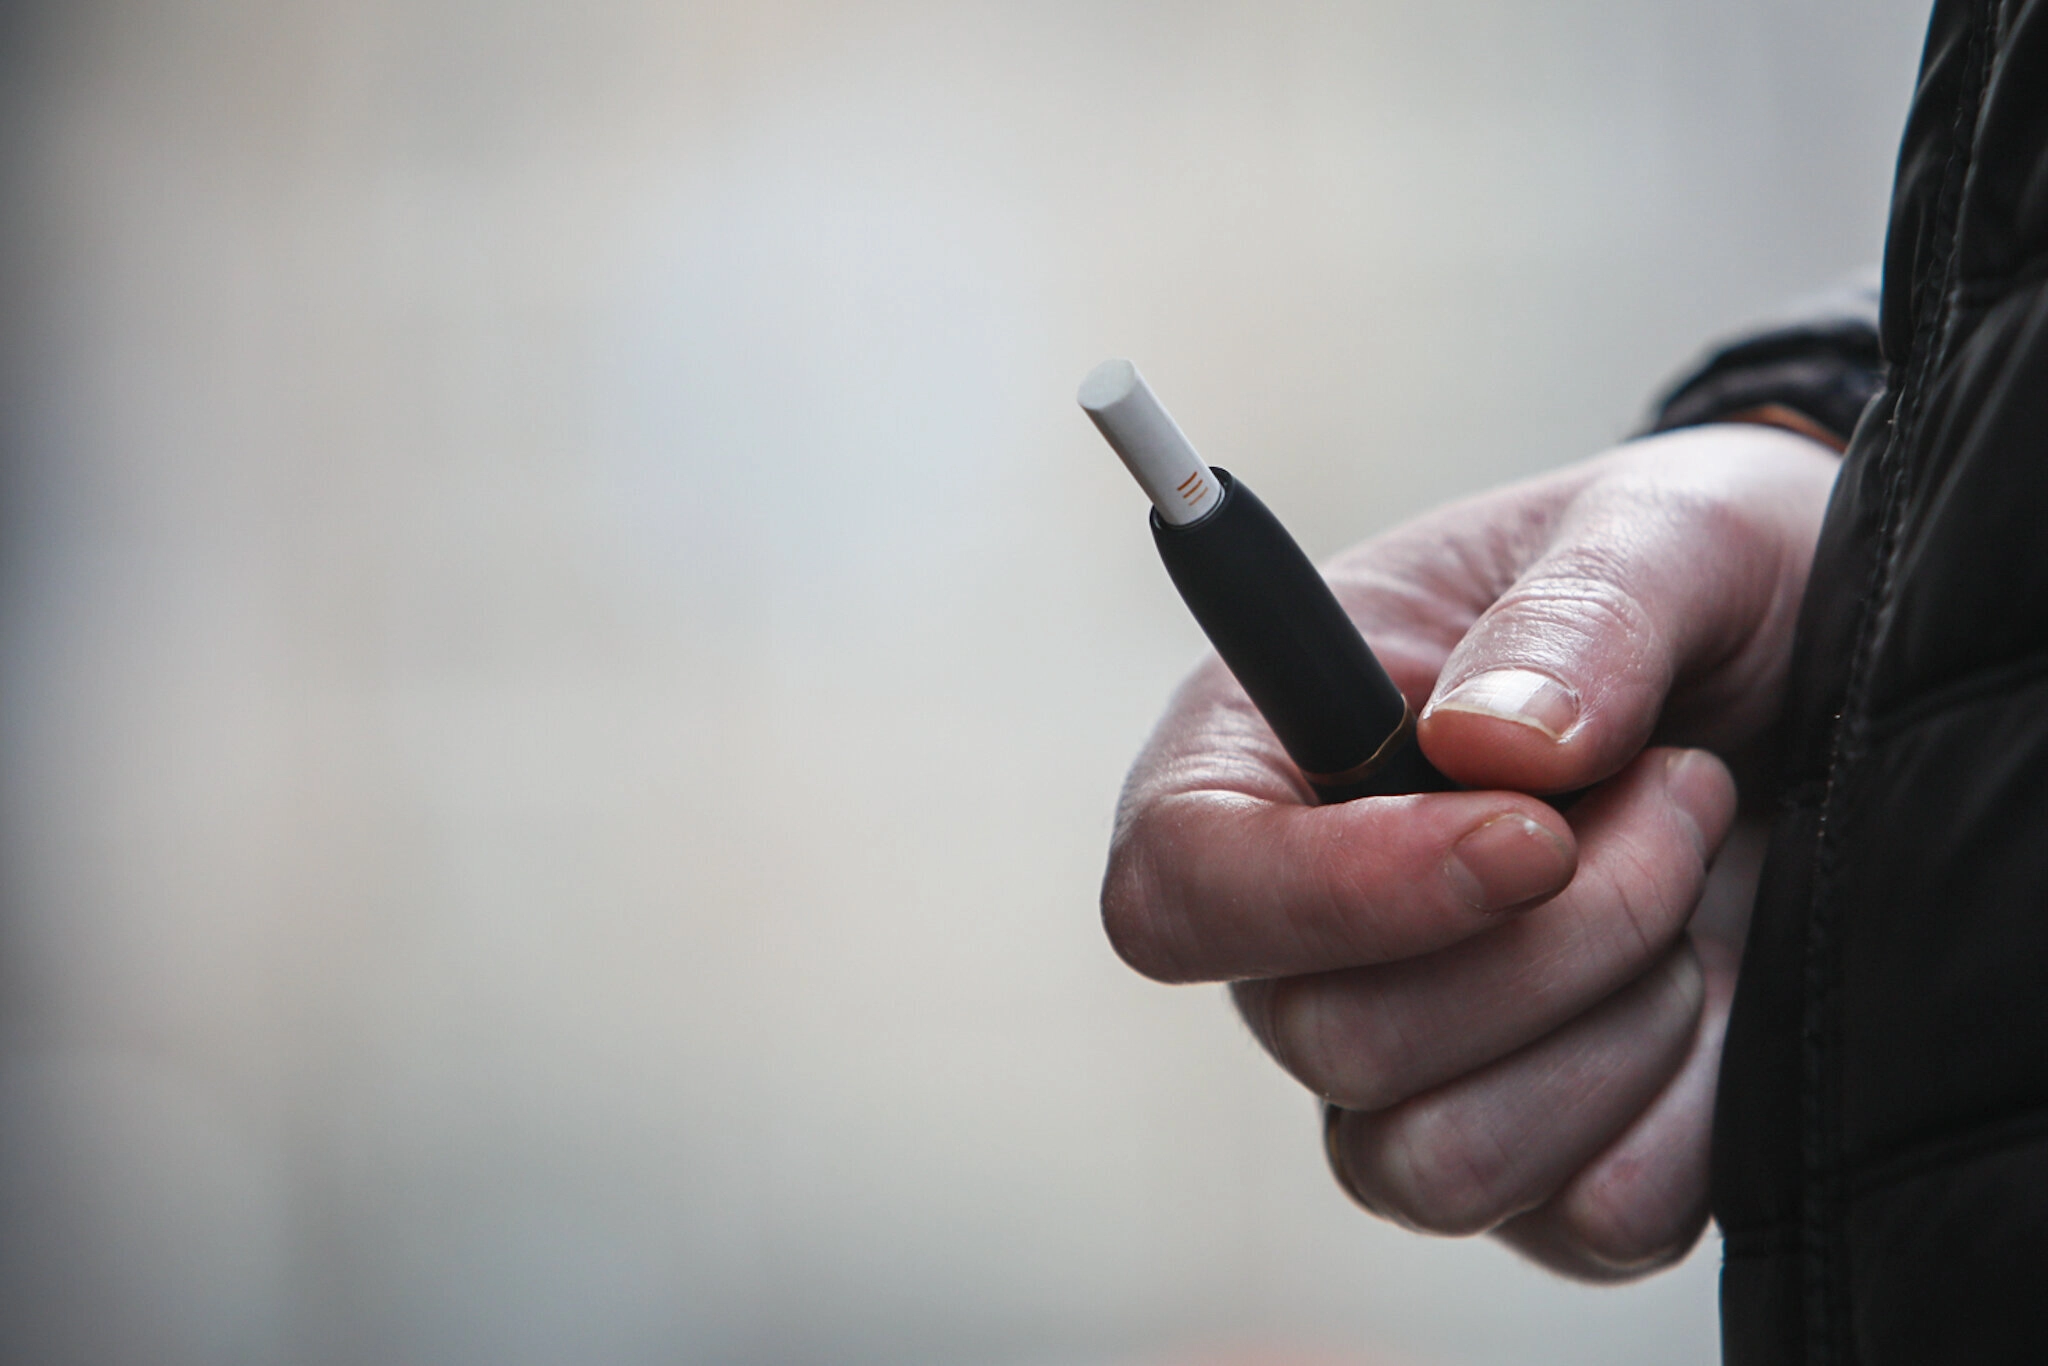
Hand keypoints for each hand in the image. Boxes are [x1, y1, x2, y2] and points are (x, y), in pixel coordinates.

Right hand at [1100, 423, 1837, 1278]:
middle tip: (1685, 784)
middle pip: (1333, 1040)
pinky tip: (1720, 990)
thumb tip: (1491, 748)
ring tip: (1695, 872)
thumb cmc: (1691, 582)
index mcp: (1267, 757)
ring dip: (1615, 1020)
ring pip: (1435, 1161)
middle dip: (1559, 931)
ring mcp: (1413, 1063)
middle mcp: (1310, 933)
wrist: (1825, 673)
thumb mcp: (1660, 532)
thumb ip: (1576, 612)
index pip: (1178, 887)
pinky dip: (1686, 1112)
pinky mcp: (1536, 1158)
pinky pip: (1583, 1217)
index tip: (1528, 837)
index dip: (1328, 892)